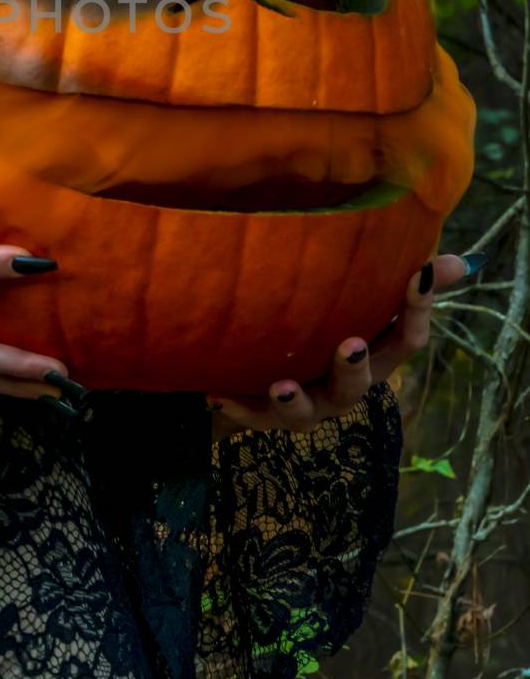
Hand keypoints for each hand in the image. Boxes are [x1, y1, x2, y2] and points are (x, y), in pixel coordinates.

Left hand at [207, 251, 477, 440]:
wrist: (268, 372)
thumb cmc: (326, 329)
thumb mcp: (362, 305)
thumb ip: (398, 280)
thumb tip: (459, 262)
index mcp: (374, 359)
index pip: (405, 341)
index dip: (415, 310)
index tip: (417, 276)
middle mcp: (343, 388)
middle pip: (358, 385)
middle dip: (354, 368)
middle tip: (351, 345)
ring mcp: (305, 405)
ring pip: (304, 412)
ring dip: (293, 400)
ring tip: (280, 385)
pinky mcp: (263, 414)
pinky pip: (251, 416)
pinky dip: (238, 406)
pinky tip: (219, 394)